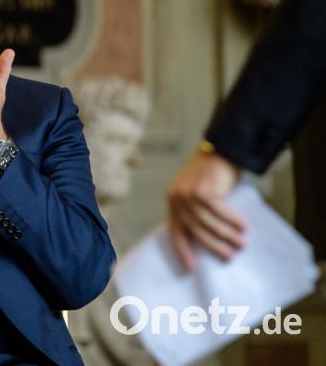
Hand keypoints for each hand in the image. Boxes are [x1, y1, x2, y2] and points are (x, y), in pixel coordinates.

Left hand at [167, 148, 244, 270]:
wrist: (221, 149)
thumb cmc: (213, 175)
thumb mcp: (198, 193)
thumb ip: (198, 212)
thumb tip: (211, 240)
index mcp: (173, 202)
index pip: (176, 232)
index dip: (183, 250)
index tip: (191, 268)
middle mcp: (177, 199)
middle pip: (195, 230)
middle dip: (213, 246)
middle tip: (229, 257)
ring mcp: (188, 194)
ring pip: (208, 223)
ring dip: (226, 236)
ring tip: (241, 244)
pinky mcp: (202, 190)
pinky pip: (219, 211)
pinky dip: (232, 221)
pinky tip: (244, 227)